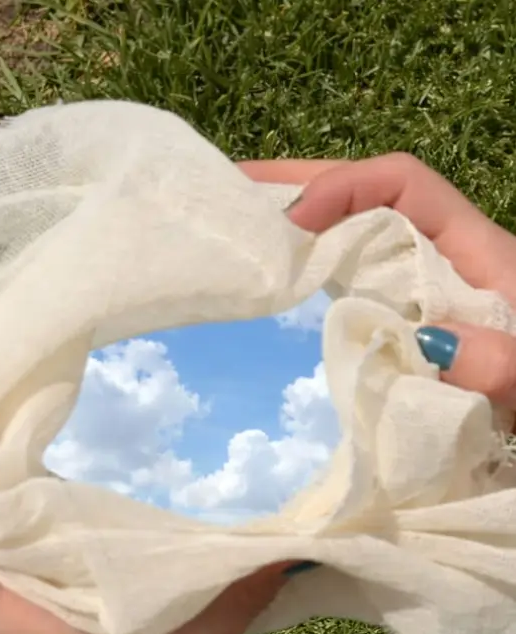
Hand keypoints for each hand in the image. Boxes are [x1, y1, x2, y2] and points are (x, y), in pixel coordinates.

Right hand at [242, 153, 515, 408]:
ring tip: (238, 225)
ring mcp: (420, 284)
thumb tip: (429, 342)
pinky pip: (354, 276)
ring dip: (298, 221)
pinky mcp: (406, 314)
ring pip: (354, 233)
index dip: (343, 186)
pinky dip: (313, 267)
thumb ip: (498, 363)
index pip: (403, 183)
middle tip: (231, 190)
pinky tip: (278, 276)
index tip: (293, 222)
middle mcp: (440, 255)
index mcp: (474, 250)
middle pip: (366, 194)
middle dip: (300, 184)